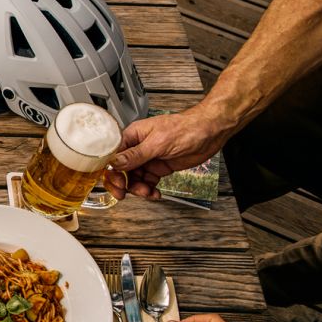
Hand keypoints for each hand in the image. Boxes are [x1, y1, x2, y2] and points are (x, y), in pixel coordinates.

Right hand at [105, 108, 228, 199]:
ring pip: (134, 178)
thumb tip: (115, 162)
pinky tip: (154, 192)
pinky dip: (149, 189)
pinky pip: (147, 182)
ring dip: (138, 188)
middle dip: (123, 183)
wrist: (210, 133)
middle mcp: (138, 148)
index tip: (118, 183)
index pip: (113, 156)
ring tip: (147, 192)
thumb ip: (136, 154)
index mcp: (133, 136)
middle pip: (121, 170)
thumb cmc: (187, 128)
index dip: (112, 171)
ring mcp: (148, 158)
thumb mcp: (158, 142)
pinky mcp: (158, 167)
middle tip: (125, 193)